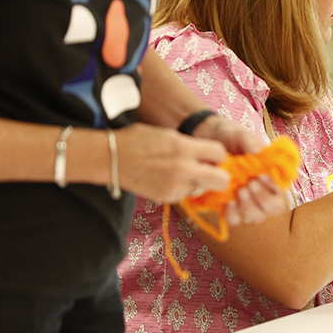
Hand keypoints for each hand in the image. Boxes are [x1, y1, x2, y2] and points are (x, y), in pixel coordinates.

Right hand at [114, 123, 230, 204]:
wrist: (110, 157)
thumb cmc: (138, 140)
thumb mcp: (170, 135)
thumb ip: (192, 146)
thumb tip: (211, 155)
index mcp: (184, 148)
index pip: (221, 154)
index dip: (218, 155)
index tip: (211, 155)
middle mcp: (183, 170)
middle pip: (222, 181)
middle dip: (219, 175)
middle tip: (209, 170)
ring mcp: (175, 187)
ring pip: (202, 188)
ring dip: (197, 181)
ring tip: (179, 172)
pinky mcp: (166, 198)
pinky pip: (184, 194)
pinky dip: (180, 188)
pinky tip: (166, 178)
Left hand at [191, 115, 292, 223]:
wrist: (205, 140)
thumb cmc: (228, 136)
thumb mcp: (239, 134)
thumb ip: (250, 141)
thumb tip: (258, 151)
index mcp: (270, 172)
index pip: (282, 187)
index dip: (276, 186)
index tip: (262, 176)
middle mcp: (262, 189)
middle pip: (275, 207)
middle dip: (265, 199)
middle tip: (250, 184)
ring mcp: (246, 200)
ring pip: (257, 217)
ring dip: (250, 208)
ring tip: (240, 191)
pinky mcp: (229, 206)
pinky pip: (236, 220)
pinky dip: (233, 214)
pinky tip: (228, 202)